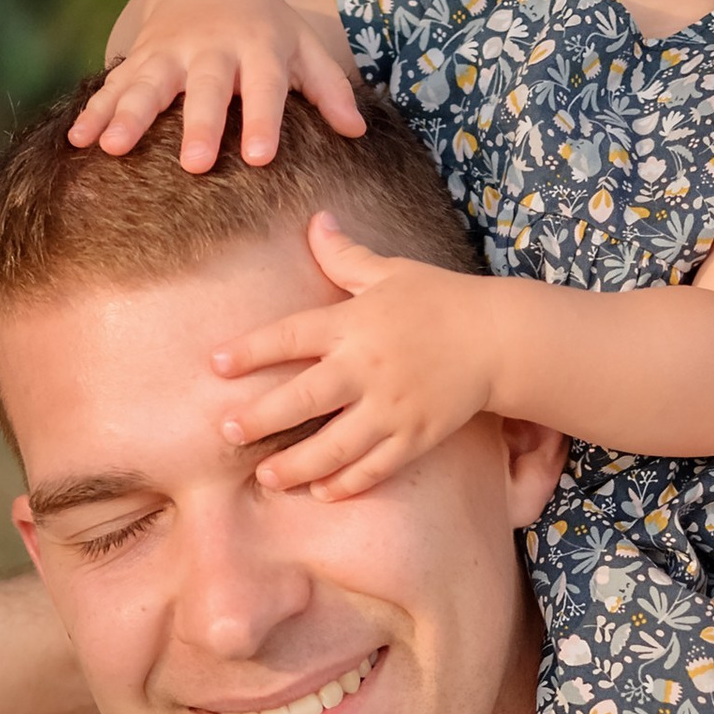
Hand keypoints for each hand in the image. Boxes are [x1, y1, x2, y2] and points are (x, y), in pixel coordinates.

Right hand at [67, 0, 367, 173]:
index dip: (263, 121)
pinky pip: (113, 85)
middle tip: (195, 164)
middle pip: (205, 89)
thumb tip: (357, 131)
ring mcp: (171, 53)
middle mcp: (212, 50)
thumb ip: (330, 89)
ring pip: (149, 84)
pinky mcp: (139, 58)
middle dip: (199, 124)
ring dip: (129, 115)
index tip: (261, 158)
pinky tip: (77, 140)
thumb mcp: (303, 50)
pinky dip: (94, 111)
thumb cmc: (268, 31)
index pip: (265, 88)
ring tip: (113, 149)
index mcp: (259, 50)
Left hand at [211, 213, 497, 496]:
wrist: (498, 338)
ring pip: (336, 445)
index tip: (215, 365)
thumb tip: (316, 220)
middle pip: (305, 398)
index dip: (251, 350)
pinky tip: (321, 493)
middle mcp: (368, 368)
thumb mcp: (390, 271)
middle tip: (228, 432)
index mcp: (354, 324)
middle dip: (261, 418)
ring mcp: (392, 407)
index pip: (291, 336)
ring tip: (267, 477)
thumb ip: (345, 255)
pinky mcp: (415, 436)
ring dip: (298, 465)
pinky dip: (347, 483)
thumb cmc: (439, 299)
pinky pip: (376, 467)